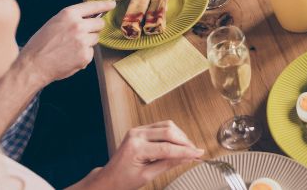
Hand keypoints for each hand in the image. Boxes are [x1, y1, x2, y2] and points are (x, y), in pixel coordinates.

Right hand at [19, 0, 114, 84]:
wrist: (33, 65)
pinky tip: (70, 57)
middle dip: (94, 28)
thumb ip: (71, 19)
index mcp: (68, 14)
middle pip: (99, 23)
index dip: (104, 5)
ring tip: (70, 48)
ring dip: (88, 42)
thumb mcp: (54, 23)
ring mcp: (83, 41)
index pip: (92, 6)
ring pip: (96, 38)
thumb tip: (87, 18)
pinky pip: (90, 53)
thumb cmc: (40, 45)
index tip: (111, 4)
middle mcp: (78, 25)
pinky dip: (83, 56)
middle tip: (82, 35)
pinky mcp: (85, 55)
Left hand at [87, 120, 203, 189]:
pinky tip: (177, 142)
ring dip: (179, 135)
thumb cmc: (123, 180)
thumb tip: (186, 158)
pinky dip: (171, 133)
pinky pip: (160, 126)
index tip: (198, 154)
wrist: (109, 178)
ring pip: (166, 125)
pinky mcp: (139, 130)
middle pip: (168, 131)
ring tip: (187, 148)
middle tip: (195, 151)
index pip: (167, 148)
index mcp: (136, 148)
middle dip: (184, 141)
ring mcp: (137, 130)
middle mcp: (136, 135)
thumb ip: (168, 164)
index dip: (185, 151)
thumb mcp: (147, 176)